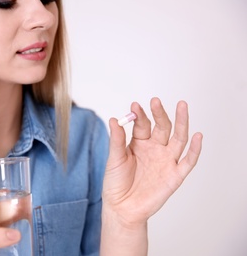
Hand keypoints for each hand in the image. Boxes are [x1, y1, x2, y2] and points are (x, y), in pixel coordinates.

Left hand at [102, 97, 202, 226]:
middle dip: (160, 113)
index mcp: (139, 143)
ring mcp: (166, 161)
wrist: (122, 208)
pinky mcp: (175, 175)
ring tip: (182, 106)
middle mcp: (155, 149)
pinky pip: (188, 161)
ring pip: (178, 138)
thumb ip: (116, 140)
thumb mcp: (114, 159)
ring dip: (181, 122)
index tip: (134, 106)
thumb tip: (113, 119)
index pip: (143, 124)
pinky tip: (197, 136)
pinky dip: (194, 149)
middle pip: (162, 127)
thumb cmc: (116, 183)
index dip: (140, 115)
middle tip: (155, 101)